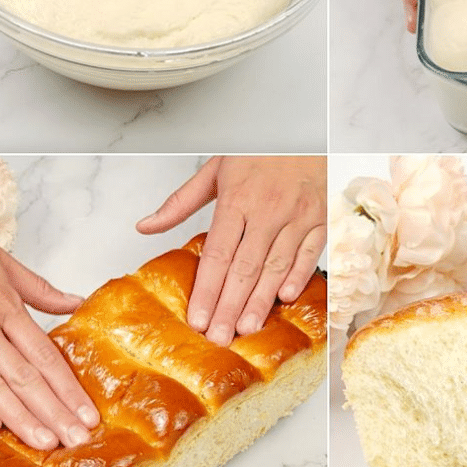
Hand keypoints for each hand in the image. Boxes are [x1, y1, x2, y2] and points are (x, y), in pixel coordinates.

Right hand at [0, 218, 99, 448]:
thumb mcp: (4, 263)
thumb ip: (41, 290)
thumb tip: (77, 303)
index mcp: (5, 306)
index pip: (45, 355)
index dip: (68, 388)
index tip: (88, 414)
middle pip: (24, 376)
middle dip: (52, 411)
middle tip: (76, 439)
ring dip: (19, 417)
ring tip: (44, 442)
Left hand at [137, 156, 326, 345]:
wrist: (303, 129)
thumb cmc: (258, 151)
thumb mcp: (214, 170)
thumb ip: (179, 203)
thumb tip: (145, 227)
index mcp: (237, 198)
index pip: (218, 254)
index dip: (206, 289)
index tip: (197, 318)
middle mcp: (267, 209)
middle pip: (245, 268)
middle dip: (229, 306)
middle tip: (218, 337)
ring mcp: (297, 215)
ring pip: (276, 266)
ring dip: (261, 301)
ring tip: (245, 328)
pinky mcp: (320, 218)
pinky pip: (309, 253)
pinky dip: (298, 276)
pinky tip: (284, 299)